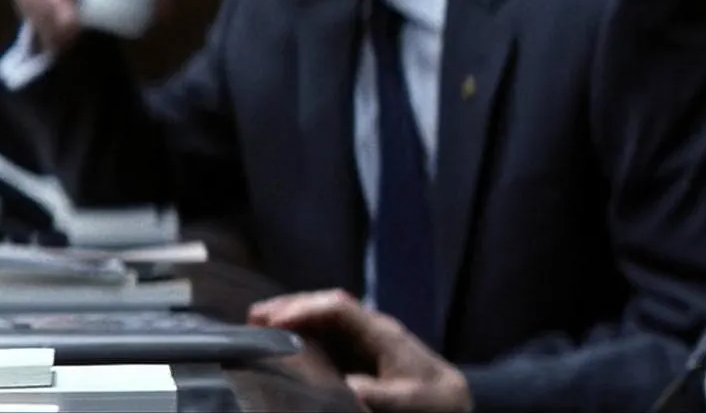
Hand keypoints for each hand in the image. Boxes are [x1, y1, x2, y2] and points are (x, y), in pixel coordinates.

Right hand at [250, 289, 470, 412]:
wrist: (451, 400)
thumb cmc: (433, 400)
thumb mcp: (410, 400)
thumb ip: (379, 394)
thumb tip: (346, 386)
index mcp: (383, 333)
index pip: (340, 309)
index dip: (306, 310)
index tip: (275, 322)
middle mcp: (372, 329)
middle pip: (328, 306)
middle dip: (292, 307)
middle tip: (254, 317)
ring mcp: (366, 339)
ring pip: (325, 317)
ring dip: (293, 316)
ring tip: (257, 323)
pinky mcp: (361, 353)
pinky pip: (328, 335)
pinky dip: (302, 333)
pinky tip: (281, 340)